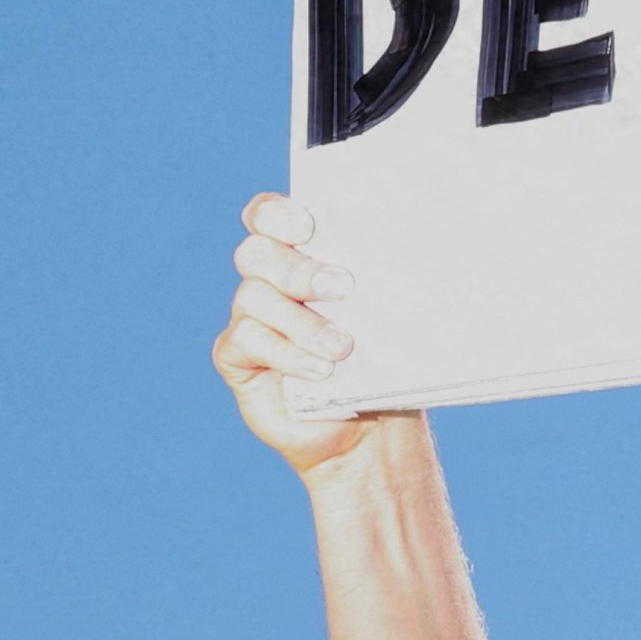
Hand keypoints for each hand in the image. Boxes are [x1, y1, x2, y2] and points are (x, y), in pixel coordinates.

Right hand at [213, 195, 396, 477]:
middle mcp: (269, 281)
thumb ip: (382, 286)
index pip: (269, 217)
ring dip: (301, 321)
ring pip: (253, 297)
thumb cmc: (384, 360)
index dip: (277, 214)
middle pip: (257, 253)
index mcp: (302, 255)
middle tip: (343, 288)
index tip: (308, 227)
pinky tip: (321, 372)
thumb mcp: (389, 319)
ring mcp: (249, 317)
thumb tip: (404, 262)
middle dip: (299, 268)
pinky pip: (247, 340)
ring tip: (342, 348)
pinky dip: (286, 354)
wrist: (368, 425)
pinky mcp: (237, 356)